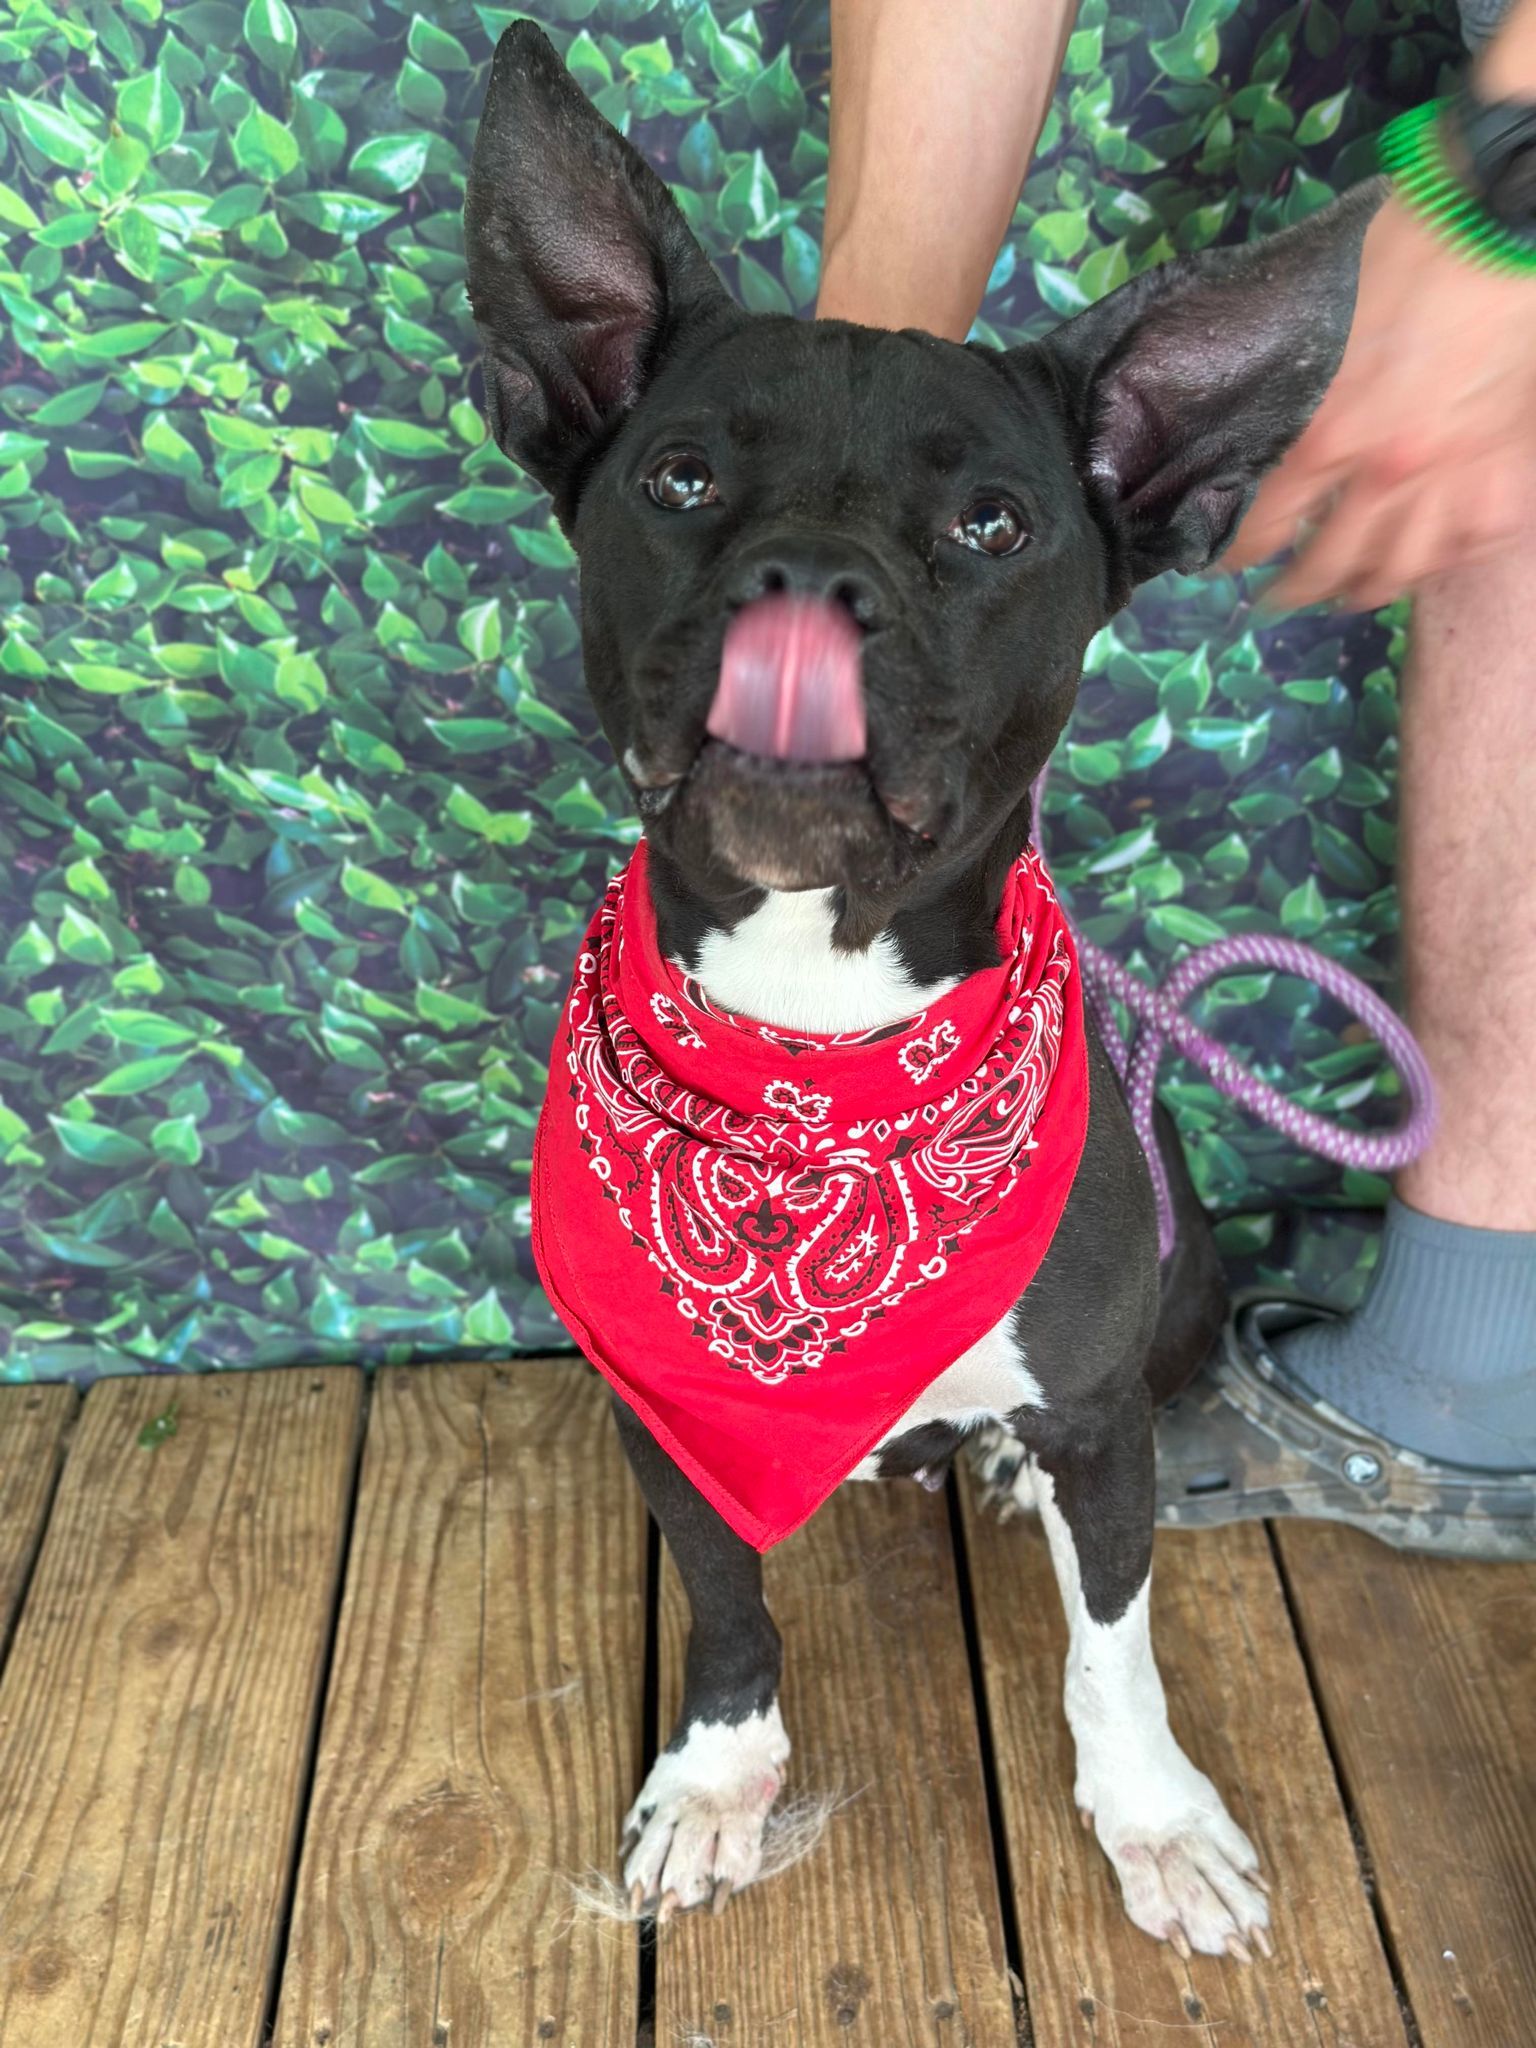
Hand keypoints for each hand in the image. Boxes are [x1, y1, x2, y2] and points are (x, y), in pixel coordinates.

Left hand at [1224, 192, 1535, 610]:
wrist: (1501, 220)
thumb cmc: (1408, 249)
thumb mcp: (1320, 321)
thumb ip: (1292, 382)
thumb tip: (1258, 419)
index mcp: (1327, 434)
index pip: (1263, 526)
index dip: (1235, 555)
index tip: (1223, 564)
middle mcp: (1386, 472)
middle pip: (1329, 564)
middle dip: (1294, 590)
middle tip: (1276, 599)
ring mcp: (1452, 474)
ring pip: (1403, 567)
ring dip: (1367, 591)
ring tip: (1346, 596)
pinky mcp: (1503, 463)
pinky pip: (1473, 538)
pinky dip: (1446, 556)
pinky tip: (1428, 558)